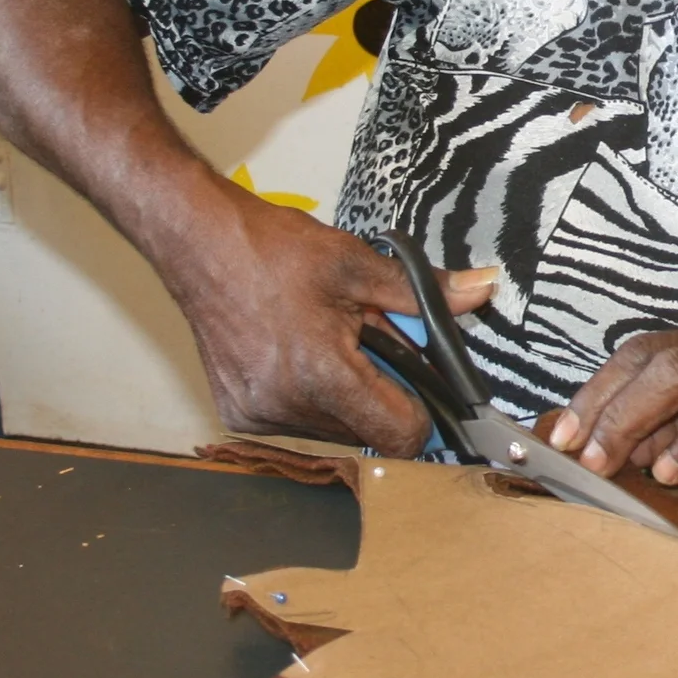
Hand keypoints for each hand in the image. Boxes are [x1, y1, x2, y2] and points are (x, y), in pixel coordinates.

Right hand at [166, 190, 493, 454]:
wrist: (198, 243)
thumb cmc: (269, 250)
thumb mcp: (356, 264)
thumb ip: (422, 293)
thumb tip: (478, 291)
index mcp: (320, 374)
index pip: (399, 435)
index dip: (422, 411)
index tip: (422, 383)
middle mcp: (285, 406)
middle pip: (367, 432)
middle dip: (380, 391)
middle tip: (365, 341)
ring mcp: (257, 414)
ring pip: (333, 429)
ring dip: (344, 396)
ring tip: (326, 341)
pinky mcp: (238, 414)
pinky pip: (297, 422)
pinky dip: (309, 396)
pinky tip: (295, 352)